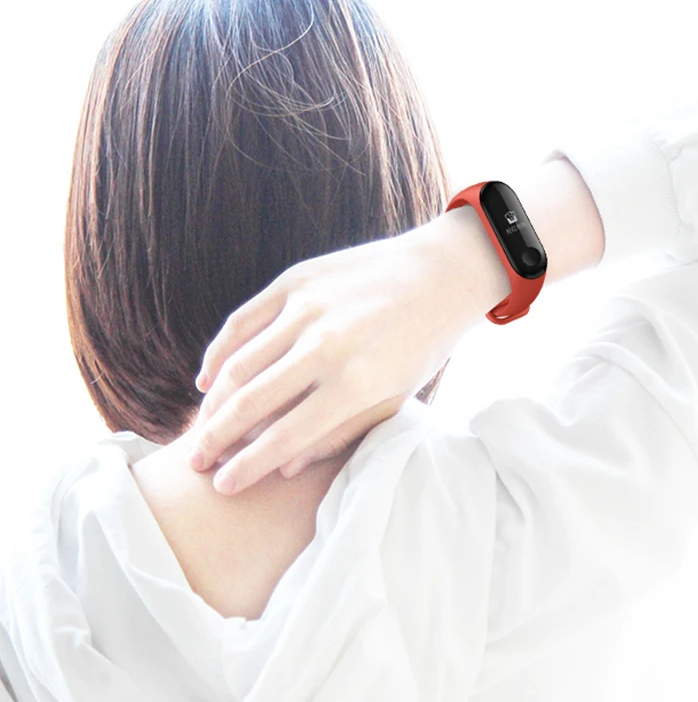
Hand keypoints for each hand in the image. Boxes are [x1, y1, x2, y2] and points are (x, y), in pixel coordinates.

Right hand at [185, 208, 503, 494]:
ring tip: (199, 428)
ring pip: (239, 363)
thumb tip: (284, 468)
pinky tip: (209, 380)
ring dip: (213, 403)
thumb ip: (339, 434)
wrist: (438, 274)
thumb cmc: (420, 345)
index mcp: (355, 382)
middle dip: (215, 440)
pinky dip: (219, 353)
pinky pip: (242, 321)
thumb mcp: (394, 398)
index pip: (285, 436)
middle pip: (251, 403)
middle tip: (195, 462)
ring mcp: (306, 308)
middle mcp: (324, 345)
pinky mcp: (295, 281)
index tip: (222, 487)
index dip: (248, 467)